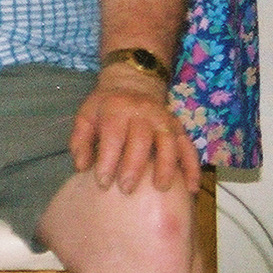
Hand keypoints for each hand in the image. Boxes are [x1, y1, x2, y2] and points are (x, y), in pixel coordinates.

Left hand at [70, 68, 200, 193]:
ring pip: (169, 143)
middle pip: (141, 140)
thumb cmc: (106, 106)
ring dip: (166, 167)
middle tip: (126, 190)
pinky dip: (192, 168)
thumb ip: (80, 140)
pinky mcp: (179, 127)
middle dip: (134, 167)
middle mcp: (142, 113)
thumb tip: (81, 167)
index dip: (107, 160)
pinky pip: (189, 148)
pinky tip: (191, 188)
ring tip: (160, 189)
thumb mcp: (86, 115)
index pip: (113, 136)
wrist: (132, 83)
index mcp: (116, 109)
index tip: (102, 183)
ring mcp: (164, 119)